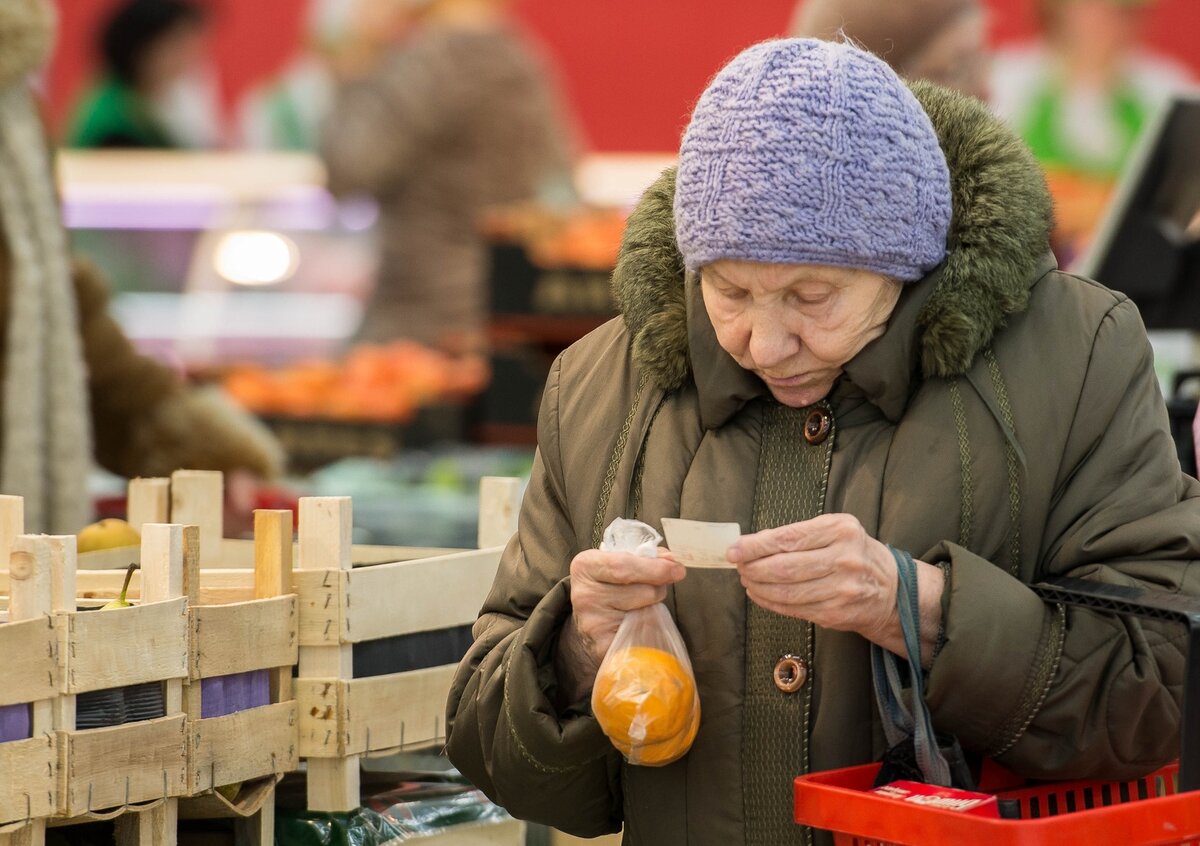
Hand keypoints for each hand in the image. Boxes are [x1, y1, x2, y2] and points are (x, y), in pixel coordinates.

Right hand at [554, 549, 683, 703]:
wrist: (590, 624)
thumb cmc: (610, 587)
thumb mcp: (619, 563)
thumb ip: (646, 557)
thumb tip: (671, 561)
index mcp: (586, 566)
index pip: (623, 566)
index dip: (654, 568)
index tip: (677, 570)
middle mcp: (585, 595)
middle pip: (641, 590)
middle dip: (658, 587)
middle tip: (660, 586)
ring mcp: (593, 623)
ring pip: (646, 612)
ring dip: (653, 607)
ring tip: (641, 605)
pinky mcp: (604, 646)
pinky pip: (642, 635)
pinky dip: (648, 629)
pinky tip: (637, 623)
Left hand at [728, 514, 944, 663]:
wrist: (892, 590)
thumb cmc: (854, 554)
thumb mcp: (834, 531)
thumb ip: (797, 535)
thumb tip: (752, 543)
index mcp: (840, 530)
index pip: (787, 538)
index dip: (755, 546)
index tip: (734, 550)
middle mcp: (844, 558)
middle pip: (784, 567)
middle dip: (753, 567)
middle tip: (738, 567)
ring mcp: (842, 589)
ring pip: (786, 591)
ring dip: (758, 587)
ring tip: (747, 581)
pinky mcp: (836, 613)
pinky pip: (794, 609)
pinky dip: (771, 603)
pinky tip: (760, 595)